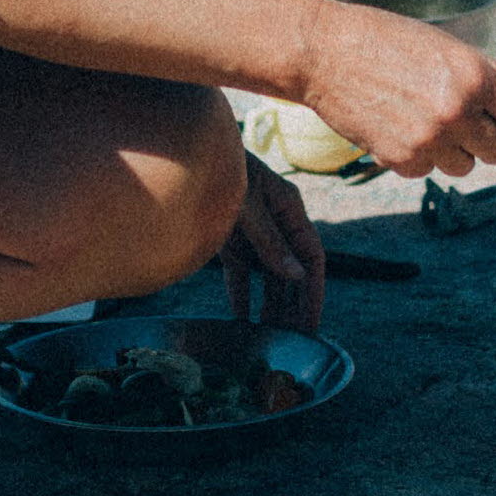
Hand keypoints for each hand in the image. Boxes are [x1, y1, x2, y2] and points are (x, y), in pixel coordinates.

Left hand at [219, 155, 326, 332]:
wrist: (182, 154)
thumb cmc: (219, 169)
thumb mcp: (246, 206)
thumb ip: (270, 240)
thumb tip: (297, 275)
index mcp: (289, 208)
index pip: (311, 256)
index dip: (313, 291)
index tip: (311, 324)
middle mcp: (275, 222)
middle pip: (291, 271)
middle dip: (294, 305)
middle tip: (293, 341)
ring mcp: (252, 231)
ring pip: (268, 275)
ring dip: (270, 304)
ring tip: (270, 336)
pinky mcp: (229, 238)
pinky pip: (241, 273)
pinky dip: (241, 295)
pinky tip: (241, 320)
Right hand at [289, 0, 495, 178]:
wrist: (325, 54)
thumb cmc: (382, 40)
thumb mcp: (443, 44)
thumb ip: (480, 72)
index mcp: (475, 76)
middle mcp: (458, 111)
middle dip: (492, 142)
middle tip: (475, 130)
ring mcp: (430, 140)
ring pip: (465, 166)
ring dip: (455, 151)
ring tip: (430, 124)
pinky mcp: (402, 160)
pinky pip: (429, 170)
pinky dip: (421, 156)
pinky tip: (401, 128)